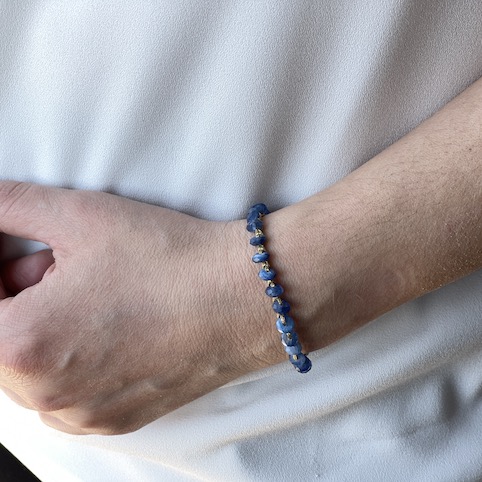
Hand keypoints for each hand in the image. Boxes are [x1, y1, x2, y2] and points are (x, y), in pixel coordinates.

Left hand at [0, 182, 276, 434]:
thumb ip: (9, 206)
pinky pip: (71, 393)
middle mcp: (46, 395)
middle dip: (17, 299)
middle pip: (2, 341)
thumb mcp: (79, 215)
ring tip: (95, 294)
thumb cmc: (171, 262)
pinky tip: (116, 326)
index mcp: (23, 345)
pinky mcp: (115, 420)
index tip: (21, 255)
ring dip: (46, 331)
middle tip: (59, 265)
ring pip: (35, 370)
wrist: (243, 298)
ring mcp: (83, 414)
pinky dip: (78, 360)